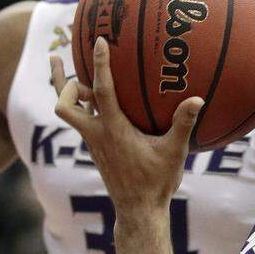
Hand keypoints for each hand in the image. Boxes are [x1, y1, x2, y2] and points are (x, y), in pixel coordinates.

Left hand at [51, 39, 203, 214]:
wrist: (138, 211)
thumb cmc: (157, 183)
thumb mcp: (174, 152)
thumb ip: (182, 125)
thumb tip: (197, 100)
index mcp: (113, 130)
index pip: (101, 91)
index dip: (100, 65)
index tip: (99, 42)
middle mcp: (97, 134)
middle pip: (64, 105)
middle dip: (58, 82)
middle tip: (58, 58)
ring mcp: (94, 143)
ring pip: (70, 113)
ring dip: (69, 93)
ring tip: (74, 74)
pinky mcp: (98, 150)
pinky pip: (84, 122)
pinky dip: (84, 108)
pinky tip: (98, 102)